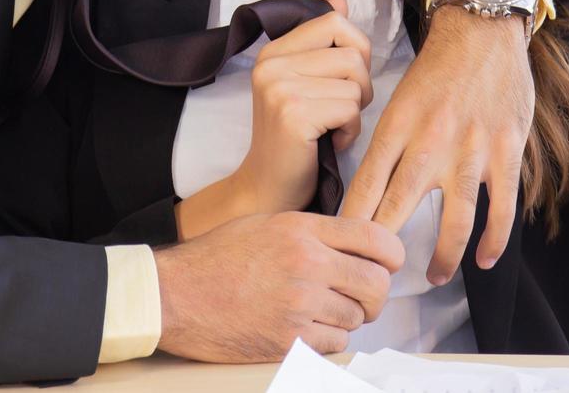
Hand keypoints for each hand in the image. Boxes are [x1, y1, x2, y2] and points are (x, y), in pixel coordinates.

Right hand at [153, 211, 404, 360]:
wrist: (176, 294)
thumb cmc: (218, 257)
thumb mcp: (268, 224)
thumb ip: (314, 233)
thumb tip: (356, 247)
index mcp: (303, 230)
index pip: (375, 239)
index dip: (391, 254)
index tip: (388, 263)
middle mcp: (306, 264)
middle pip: (376, 283)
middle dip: (375, 293)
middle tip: (362, 297)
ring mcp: (298, 305)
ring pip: (357, 317)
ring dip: (346, 317)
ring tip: (319, 310)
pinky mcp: (288, 340)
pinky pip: (334, 343)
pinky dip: (327, 340)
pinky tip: (305, 328)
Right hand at [234, 0, 372, 212]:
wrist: (266, 189)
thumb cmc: (295, 139)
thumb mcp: (304, 83)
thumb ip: (321, 42)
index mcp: (273, 51)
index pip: (334, 20)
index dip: (356, 49)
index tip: (344, 79)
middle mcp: (271, 64)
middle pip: (353, 52)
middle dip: (361, 84)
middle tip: (341, 109)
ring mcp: (279, 88)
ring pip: (356, 82)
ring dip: (356, 110)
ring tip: (333, 126)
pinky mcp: (293, 114)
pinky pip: (350, 108)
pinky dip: (350, 130)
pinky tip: (330, 142)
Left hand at [340, 5, 530, 283]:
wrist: (482, 32)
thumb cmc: (436, 69)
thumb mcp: (398, 100)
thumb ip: (387, 144)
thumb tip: (367, 189)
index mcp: (396, 128)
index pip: (365, 186)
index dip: (350, 224)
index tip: (339, 251)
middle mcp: (430, 143)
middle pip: (399, 209)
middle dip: (383, 248)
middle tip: (374, 277)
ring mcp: (470, 151)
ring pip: (454, 221)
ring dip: (442, 256)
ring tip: (431, 276)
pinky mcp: (505, 152)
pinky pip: (500, 207)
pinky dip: (493, 239)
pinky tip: (483, 259)